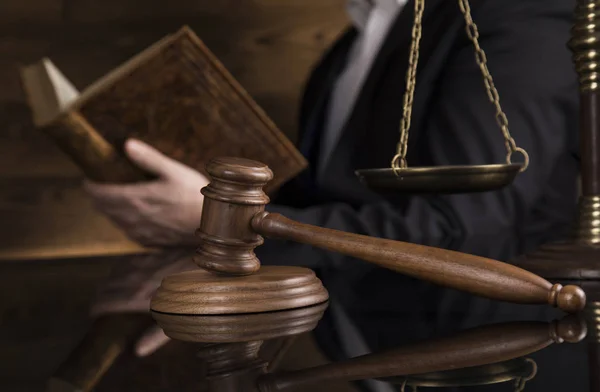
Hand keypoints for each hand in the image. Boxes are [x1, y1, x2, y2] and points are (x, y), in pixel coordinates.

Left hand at [84, 138, 208, 246]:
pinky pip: (128, 232)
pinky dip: (126, 222)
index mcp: (134, 198)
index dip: (90, 184)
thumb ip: (148, 159)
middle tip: (104, 184)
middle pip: (102, 208)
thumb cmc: (195, 195)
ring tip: (119, 198)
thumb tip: (127, 145)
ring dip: (112, 210)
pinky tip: (137, 216)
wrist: (212, 224)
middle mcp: (132, 218)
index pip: (98, 193)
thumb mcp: (173, 171)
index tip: (90, 176)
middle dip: (99, 196)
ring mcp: (140, 232)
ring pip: (114, 220)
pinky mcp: (150, 241)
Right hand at [90, 250, 194, 356]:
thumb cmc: (197, 297)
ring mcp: (148, 266)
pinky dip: (120, 267)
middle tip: (95, 304)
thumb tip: (139, 350)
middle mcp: (141, 280)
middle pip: (111, 286)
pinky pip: (131, 260)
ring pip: (118, 272)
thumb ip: (156, 335)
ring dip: (108, 281)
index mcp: (143, 298)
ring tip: (102, 290)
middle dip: (100, 296)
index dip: (98, 307)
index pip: (111, 302)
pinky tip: (120, 270)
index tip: (92, 313)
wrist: (211, 268)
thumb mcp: (178, 320)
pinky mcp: (156, 256)